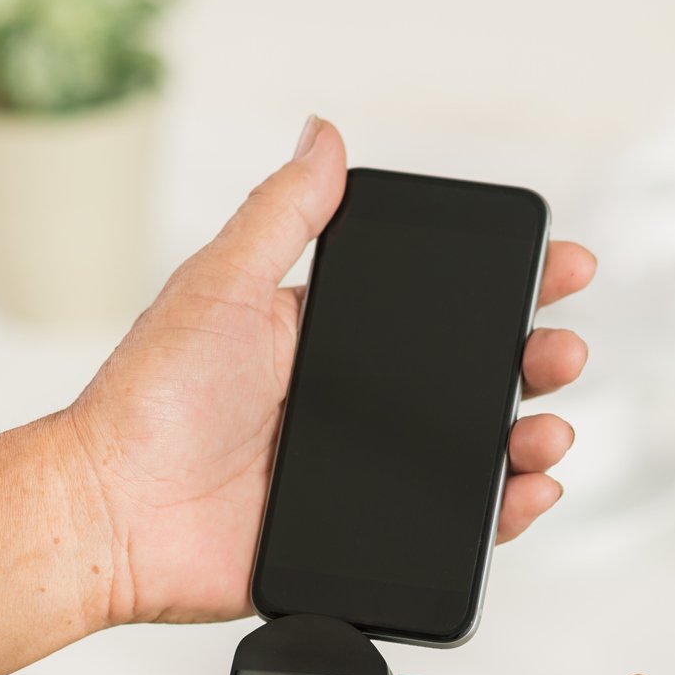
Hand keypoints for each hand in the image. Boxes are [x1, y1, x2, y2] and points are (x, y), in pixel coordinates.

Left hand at [60, 116, 594, 625]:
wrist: (114, 515)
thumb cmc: (149, 401)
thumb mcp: (220, 285)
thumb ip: (282, 214)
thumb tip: (324, 134)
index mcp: (333, 340)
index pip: (442, 306)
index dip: (509, 287)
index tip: (557, 267)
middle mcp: (360, 406)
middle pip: (478, 378)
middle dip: (537, 360)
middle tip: (560, 350)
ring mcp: (370, 475)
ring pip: (479, 452)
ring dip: (532, 436)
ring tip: (547, 428)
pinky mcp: (371, 540)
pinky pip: (458, 527)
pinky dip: (507, 512)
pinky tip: (528, 489)